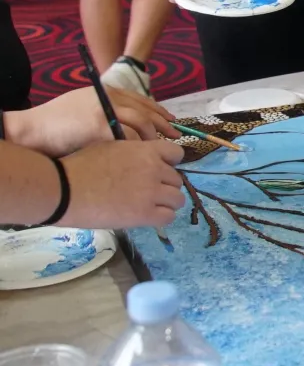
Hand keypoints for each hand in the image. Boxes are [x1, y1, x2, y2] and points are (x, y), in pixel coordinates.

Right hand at [5, 87, 179, 156]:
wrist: (33, 131)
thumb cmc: (55, 123)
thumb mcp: (84, 107)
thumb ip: (107, 109)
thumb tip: (132, 123)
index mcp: (106, 91)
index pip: (141, 100)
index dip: (158, 111)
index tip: (171, 121)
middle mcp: (109, 97)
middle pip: (145, 110)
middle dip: (163, 124)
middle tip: (177, 137)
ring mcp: (106, 111)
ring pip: (142, 124)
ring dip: (154, 138)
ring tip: (161, 151)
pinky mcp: (101, 128)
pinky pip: (129, 139)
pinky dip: (140, 148)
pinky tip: (146, 159)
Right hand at [58, 141, 185, 228]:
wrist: (64, 188)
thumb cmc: (79, 167)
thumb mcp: (110, 147)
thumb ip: (132, 153)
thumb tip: (140, 161)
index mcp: (145, 150)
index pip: (176, 154)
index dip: (170, 164)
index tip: (159, 171)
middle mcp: (154, 169)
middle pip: (176, 180)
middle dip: (165, 186)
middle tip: (147, 193)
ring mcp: (151, 192)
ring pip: (177, 199)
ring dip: (166, 203)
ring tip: (149, 206)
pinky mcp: (144, 214)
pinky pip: (168, 217)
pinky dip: (161, 217)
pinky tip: (147, 217)